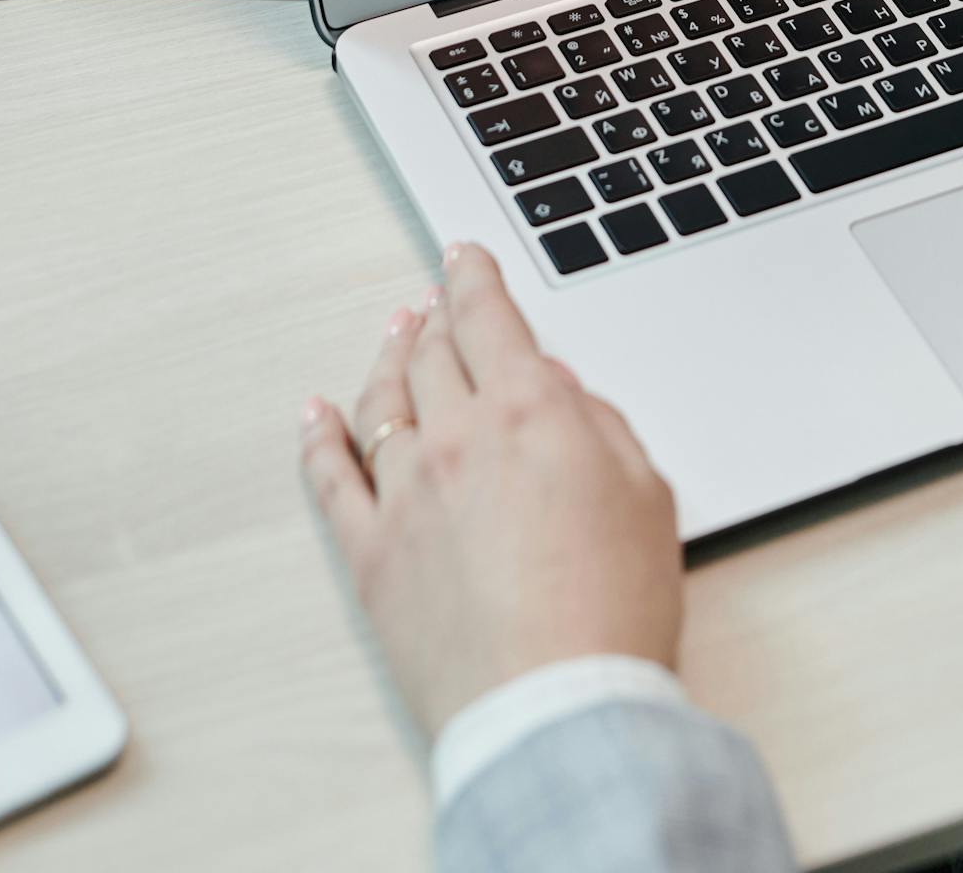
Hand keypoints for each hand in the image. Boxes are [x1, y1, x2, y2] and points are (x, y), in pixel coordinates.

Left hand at [301, 245, 682, 740]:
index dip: (474, 276)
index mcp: (531, 409)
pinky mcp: (370, 555)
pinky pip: (332, 479)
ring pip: (381, 401)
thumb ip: (601, 425)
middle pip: (433, 353)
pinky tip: (315, 413)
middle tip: (434, 300)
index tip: (463, 255)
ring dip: (387, 360)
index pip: (490, 316)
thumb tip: (562, 391)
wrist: (556, 708)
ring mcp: (405, 494)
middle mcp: (458, 435)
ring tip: (393, 337)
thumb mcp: (647, 494)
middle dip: (435, 316)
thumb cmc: (613, 610)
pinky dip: (319, 438)